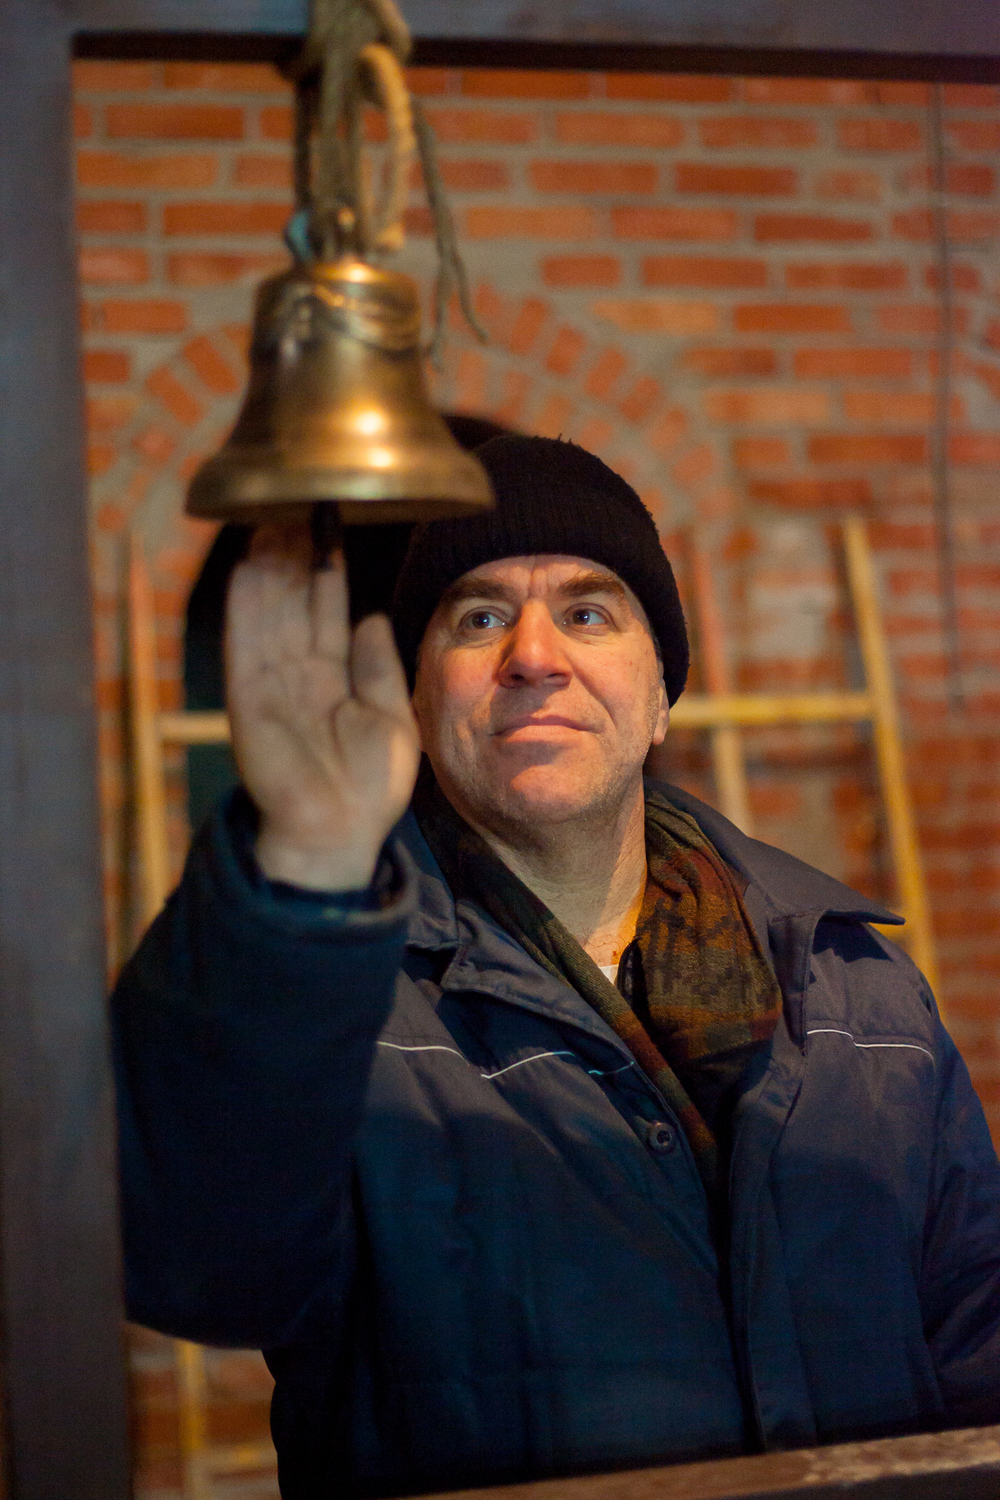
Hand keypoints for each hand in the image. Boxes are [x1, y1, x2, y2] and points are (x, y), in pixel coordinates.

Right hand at [225, 524, 420, 890]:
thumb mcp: (390, 716)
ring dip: (266, 565)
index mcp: (332, 678)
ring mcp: (271, 686)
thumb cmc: (369, 788)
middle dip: (292, 552)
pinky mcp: (250, 702)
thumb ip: (378, 666)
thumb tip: (371, 615)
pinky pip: (246, 646)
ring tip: (272, 515)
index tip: (329, 525)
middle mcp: (297, 675)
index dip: (327, 568)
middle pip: (292, 601)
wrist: (341, 836)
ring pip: (267, 612)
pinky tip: (246, 567)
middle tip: (297, 499)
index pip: (326, 611)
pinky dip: (245, 607)